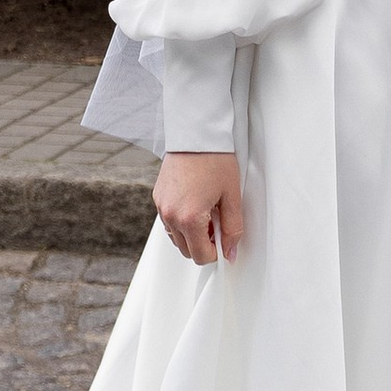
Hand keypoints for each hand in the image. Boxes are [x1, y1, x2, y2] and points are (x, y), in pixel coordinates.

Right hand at [155, 149, 244, 265]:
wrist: (196, 133)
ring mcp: (161, 206)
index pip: (201, 256)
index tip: (224, 242)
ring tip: (207, 212)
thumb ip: (232, 229)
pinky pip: (168, 221)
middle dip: (203, 244)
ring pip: (176, 237)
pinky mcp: (158, 197)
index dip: (216, 253)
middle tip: (218, 224)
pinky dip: (181, 221)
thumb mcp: (231, 196)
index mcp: (190, 218)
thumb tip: (230, 252)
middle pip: (186, 250)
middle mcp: (171, 215)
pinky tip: (195, 204)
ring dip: (191, 234)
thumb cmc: (215, 159)